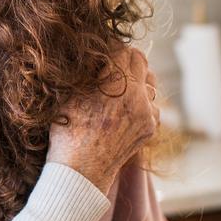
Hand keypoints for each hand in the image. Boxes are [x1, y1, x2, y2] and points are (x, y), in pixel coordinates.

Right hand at [46, 46, 159, 192]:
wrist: (80, 171)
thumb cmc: (68, 132)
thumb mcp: (71, 94)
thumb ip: (92, 73)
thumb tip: (99, 57)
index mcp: (116, 82)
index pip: (123, 50)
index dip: (112, 49)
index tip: (104, 53)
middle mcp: (137, 95)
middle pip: (141, 62)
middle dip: (127, 60)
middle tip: (113, 65)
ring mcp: (147, 112)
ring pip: (150, 83)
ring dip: (138, 81)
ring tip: (120, 88)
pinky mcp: (150, 128)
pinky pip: (152, 105)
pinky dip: (143, 103)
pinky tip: (126, 110)